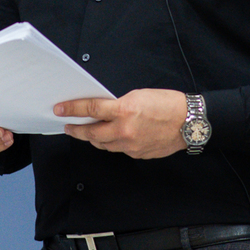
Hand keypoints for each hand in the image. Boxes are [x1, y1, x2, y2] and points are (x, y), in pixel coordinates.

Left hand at [56, 89, 187, 158]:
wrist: (189, 122)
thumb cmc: (167, 104)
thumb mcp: (138, 95)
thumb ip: (118, 104)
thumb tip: (103, 110)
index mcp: (124, 111)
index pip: (91, 109)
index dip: (72, 109)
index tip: (60, 110)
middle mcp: (124, 131)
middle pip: (91, 133)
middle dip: (77, 130)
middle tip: (68, 127)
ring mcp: (130, 145)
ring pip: (103, 144)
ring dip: (93, 138)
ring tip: (88, 132)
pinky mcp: (137, 154)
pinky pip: (118, 149)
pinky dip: (112, 142)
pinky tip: (112, 136)